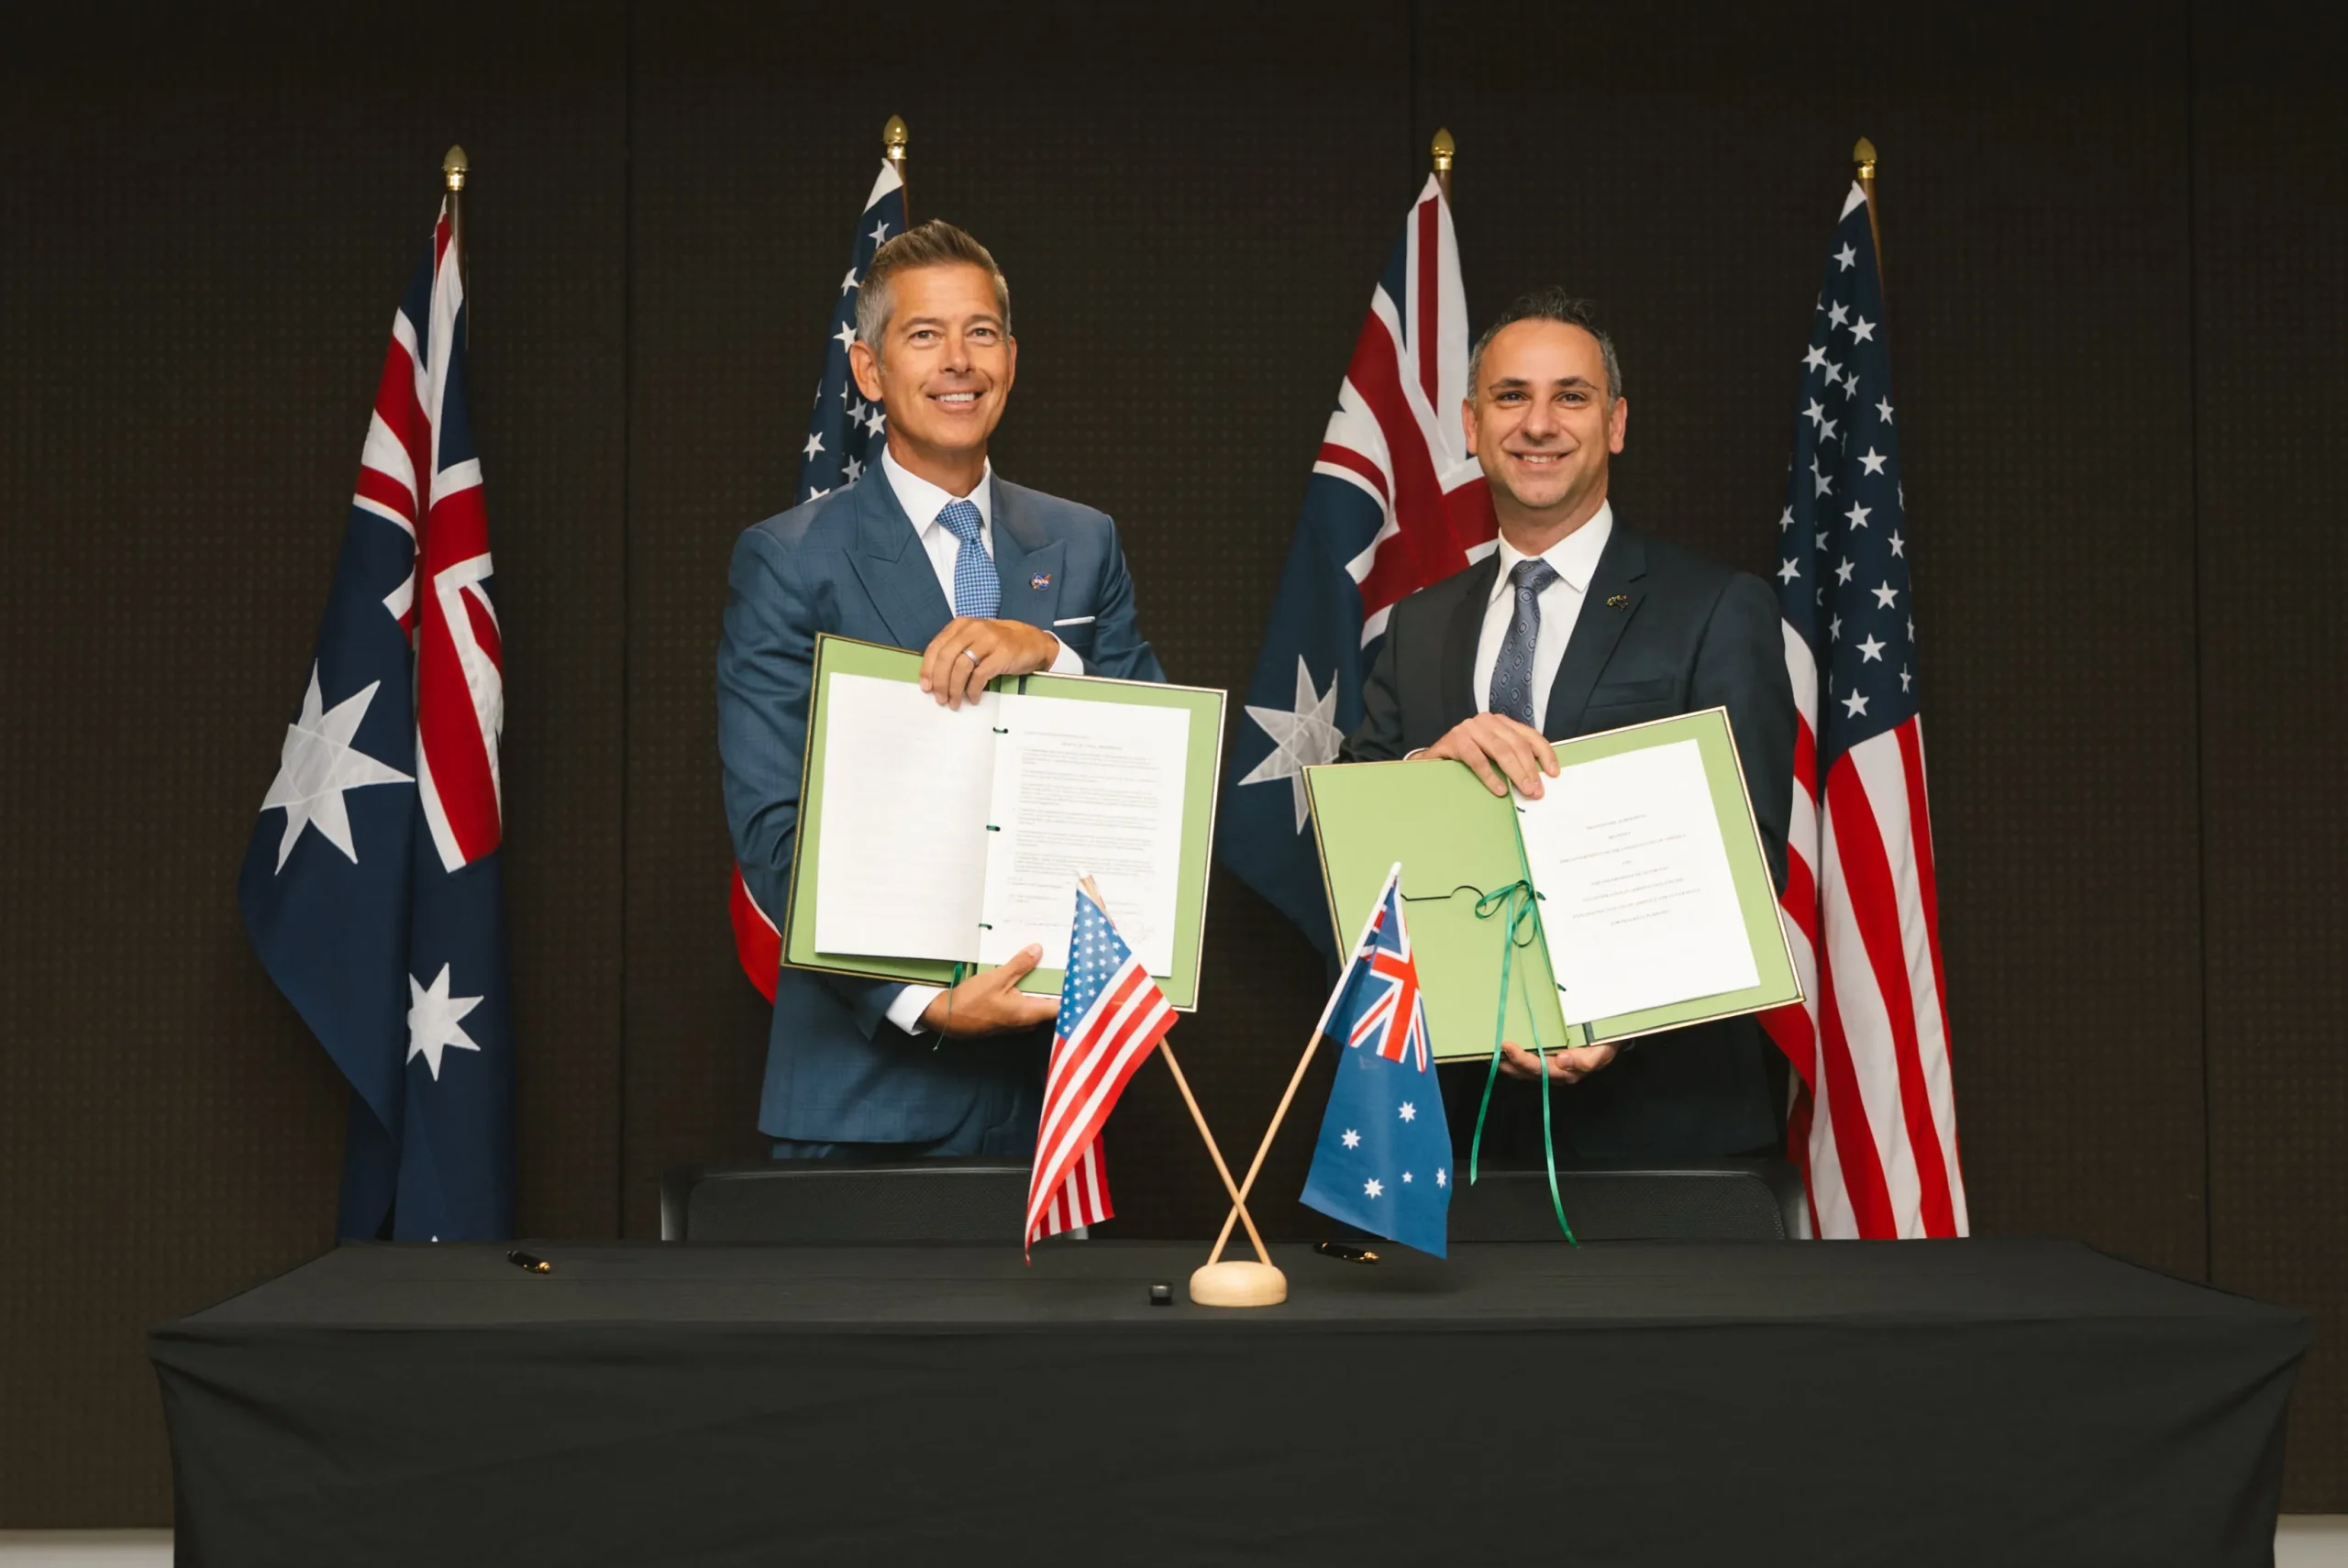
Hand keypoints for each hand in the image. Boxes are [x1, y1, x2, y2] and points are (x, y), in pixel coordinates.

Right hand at [918, 944, 1059, 1035]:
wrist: (946, 1018)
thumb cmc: (971, 1001)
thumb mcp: (996, 978)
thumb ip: (1019, 965)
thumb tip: (1039, 950)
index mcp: (1029, 1014)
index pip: (1062, 1007)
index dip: (1073, 993)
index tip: (1078, 975)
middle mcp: (1027, 1022)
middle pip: (1051, 1004)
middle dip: (1056, 985)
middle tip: (1062, 964)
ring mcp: (1018, 1023)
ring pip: (1037, 1004)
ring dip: (1040, 988)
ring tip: (1044, 965)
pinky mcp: (1008, 1020)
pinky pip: (1025, 1005)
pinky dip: (1028, 992)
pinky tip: (1024, 977)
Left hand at [919, 618, 1060, 708]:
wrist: (1032, 642)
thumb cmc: (1000, 644)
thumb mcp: (974, 640)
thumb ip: (956, 651)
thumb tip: (935, 678)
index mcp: (961, 625)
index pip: (936, 646)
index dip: (928, 669)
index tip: (925, 686)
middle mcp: (973, 629)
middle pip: (946, 658)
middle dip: (940, 682)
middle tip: (940, 698)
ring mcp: (988, 640)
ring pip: (961, 667)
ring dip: (954, 689)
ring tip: (955, 702)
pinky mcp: (1002, 654)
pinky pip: (980, 675)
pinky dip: (972, 690)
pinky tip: (972, 698)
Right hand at [1422, 713, 1560, 797]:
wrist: (1432, 759)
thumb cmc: (1465, 759)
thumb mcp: (1491, 754)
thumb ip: (1511, 758)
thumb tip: (1537, 779)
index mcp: (1500, 722)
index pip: (1529, 735)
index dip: (1544, 754)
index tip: (1553, 773)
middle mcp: (1486, 721)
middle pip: (1516, 744)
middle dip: (1530, 769)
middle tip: (1537, 790)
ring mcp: (1469, 728)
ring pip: (1500, 750)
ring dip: (1516, 773)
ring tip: (1525, 790)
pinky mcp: (1455, 739)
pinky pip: (1477, 759)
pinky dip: (1490, 776)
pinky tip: (1499, 789)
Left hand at [1498, 1040, 1618, 1083]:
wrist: (1610, 1041)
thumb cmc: (1605, 1046)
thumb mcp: (1602, 1052)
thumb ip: (1587, 1059)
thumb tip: (1563, 1061)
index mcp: (1566, 1072)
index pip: (1540, 1068)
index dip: (1522, 1059)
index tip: (1508, 1045)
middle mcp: (1554, 1073)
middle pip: (1526, 1071)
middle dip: (1508, 1060)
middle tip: (1491, 1046)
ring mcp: (1548, 1067)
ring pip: (1522, 1069)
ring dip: (1505, 1061)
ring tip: (1487, 1051)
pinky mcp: (1545, 1059)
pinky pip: (1525, 1062)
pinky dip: (1511, 1056)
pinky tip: (1499, 1049)